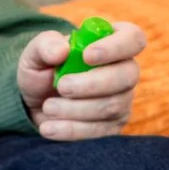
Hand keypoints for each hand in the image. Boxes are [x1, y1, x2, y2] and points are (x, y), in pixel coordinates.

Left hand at [16, 19, 144, 139]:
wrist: (36, 102)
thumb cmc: (43, 69)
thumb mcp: (36, 52)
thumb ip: (45, 45)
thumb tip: (61, 51)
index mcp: (112, 41)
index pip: (132, 38)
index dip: (115, 47)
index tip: (87, 55)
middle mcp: (124, 70)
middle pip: (127, 76)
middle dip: (92, 84)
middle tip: (62, 86)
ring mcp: (122, 100)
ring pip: (112, 106)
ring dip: (75, 109)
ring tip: (48, 107)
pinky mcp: (112, 126)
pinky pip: (99, 131)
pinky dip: (71, 130)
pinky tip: (49, 127)